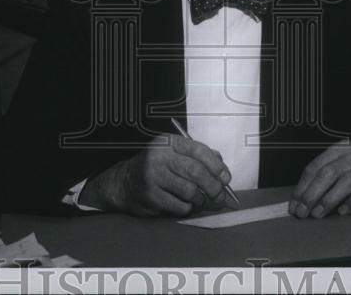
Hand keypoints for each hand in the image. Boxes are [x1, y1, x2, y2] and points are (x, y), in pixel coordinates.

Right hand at [79, 134, 234, 215]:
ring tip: (201, 200)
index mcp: (168, 142)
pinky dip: (188, 208)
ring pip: (189, 191)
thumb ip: (197, 156)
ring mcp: (153, 176)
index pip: (198, 150)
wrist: (124, 182)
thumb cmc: (156, 167)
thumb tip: (221, 166)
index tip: (226, 177)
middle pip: (196, 171)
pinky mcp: (150, 196)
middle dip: (213, 186)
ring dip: (201, 199)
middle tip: (220, 195)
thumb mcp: (173, 153)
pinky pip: (179, 205)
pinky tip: (186, 205)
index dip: (216, 165)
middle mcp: (159, 156)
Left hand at [290, 140, 350, 218]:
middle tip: (302, 212)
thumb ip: (328, 173)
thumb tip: (304, 196)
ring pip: (346, 182)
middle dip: (311, 194)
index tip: (294, 203)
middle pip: (328, 173)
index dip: (302, 186)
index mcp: (342, 148)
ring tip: (317, 214)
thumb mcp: (348, 159)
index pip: (316, 166)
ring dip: (328, 200)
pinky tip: (343, 211)